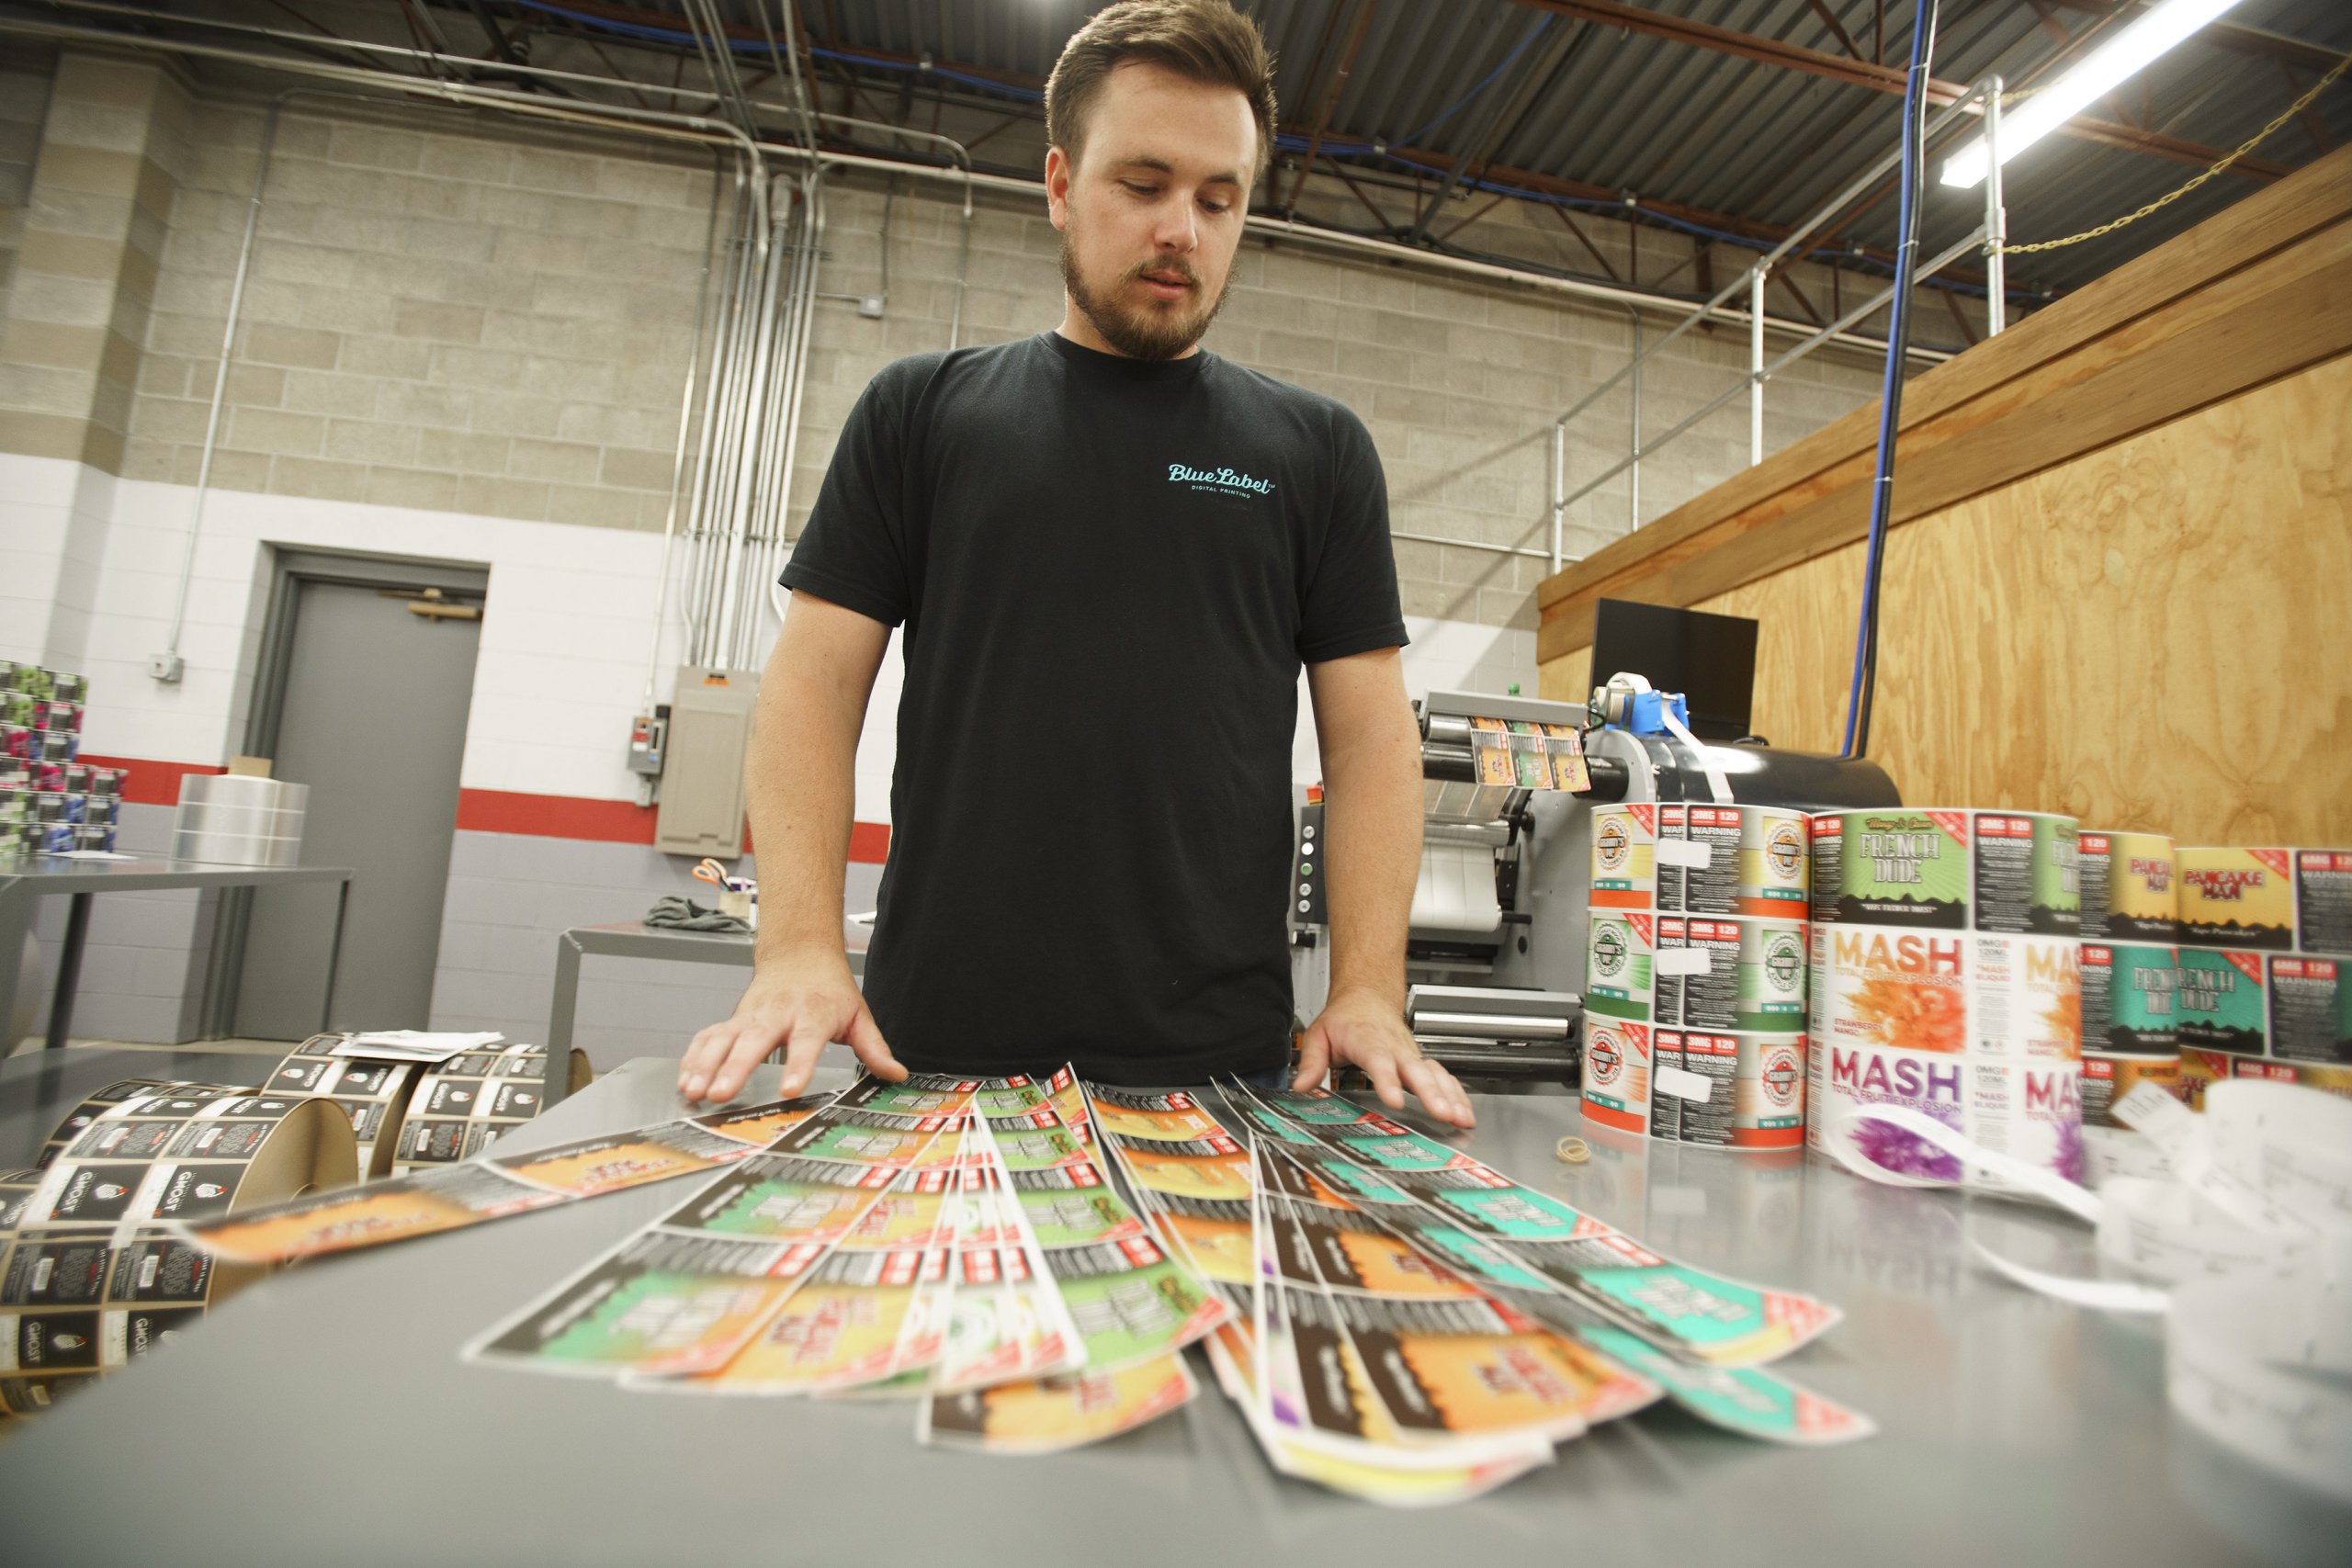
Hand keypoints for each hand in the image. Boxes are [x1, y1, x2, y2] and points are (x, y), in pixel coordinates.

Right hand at [677, 950, 905, 1103]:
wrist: (800, 951)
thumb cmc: (829, 987)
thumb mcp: (858, 1014)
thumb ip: (874, 1048)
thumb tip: (897, 1074)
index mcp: (813, 1015)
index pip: (806, 1042)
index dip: (797, 1065)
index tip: (788, 1088)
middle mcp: (777, 1014)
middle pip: (754, 1042)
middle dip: (735, 1068)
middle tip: (721, 1093)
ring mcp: (750, 1016)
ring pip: (722, 1039)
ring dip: (705, 1065)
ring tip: (694, 1092)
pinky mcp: (733, 1019)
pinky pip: (708, 1038)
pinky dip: (694, 1058)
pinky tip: (685, 1081)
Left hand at [1292, 988, 1474, 1130]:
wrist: (1367, 994)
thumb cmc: (1346, 1017)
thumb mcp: (1319, 1034)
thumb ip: (1311, 1061)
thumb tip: (1301, 1085)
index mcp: (1368, 1041)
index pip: (1379, 1061)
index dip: (1388, 1080)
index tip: (1394, 1099)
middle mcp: (1395, 1049)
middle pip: (1416, 1071)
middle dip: (1431, 1093)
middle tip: (1442, 1114)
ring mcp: (1411, 1055)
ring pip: (1435, 1075)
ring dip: (1451, 1096)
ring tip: (1462, 1119)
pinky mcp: (1421, 1062)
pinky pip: (1443, 1078)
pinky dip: (1457, 1094)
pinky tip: (1466, 1111)